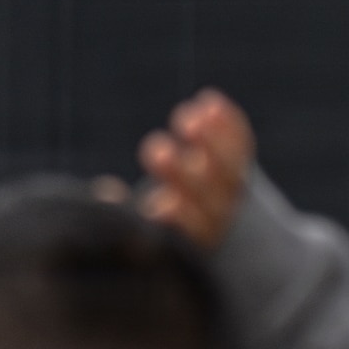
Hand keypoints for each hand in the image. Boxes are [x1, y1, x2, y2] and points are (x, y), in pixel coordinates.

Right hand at [135, 89, 256, 249]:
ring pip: (229, 171)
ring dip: (209, 143)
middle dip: (183, 174)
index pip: (192, 234)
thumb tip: (107, 193)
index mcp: (194, 247)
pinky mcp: (241, 170)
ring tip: (187, 117)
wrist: (204, 235)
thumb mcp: (134, 234)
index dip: (178, 220)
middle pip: (208, 199)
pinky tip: (207, 101)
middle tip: (158, 152)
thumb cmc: (149, 236)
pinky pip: (240, 147)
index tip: (159, 207)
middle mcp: (221, 224)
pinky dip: (227, 125)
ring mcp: (235, 197)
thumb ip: (122, 216)